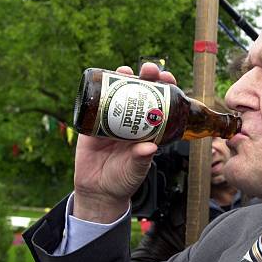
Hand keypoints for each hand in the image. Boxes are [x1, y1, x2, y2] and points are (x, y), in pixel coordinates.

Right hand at [73, 63, 176, 222]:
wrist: (97, 191)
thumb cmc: (123, 180)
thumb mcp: (135, 171)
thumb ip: (141, 160)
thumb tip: (150, 147)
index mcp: (149, 129)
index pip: (161, 104)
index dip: (165, 89)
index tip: (168, 78)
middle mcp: (133, 121)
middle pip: (141, 92)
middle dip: (146, 77)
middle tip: (148, 70)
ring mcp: (113, 120)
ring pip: (120, 93)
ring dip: (123, 78)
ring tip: (125, 71)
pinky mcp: (93, 124)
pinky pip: (96, 104)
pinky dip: (99, 91)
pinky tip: (102, 81)